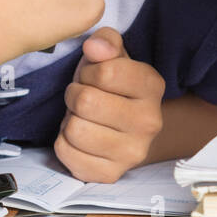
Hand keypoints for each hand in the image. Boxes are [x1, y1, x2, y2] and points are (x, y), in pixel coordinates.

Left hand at [54, 27, 164, 183]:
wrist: (126, 129)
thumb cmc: (112, 86)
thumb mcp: (111, 55)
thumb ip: (105, 42)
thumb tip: (94, 47)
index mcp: (152, 86)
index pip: (106, 73)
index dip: (88, 71)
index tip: (91, 76)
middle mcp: (149, 123)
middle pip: (86, 102)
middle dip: (75, 94)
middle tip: (82, 97)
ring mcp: (132, 153)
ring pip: (75, 130)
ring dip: (70, 119)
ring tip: (82, 117)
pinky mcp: (110, 174)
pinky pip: (66, 154)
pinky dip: (64, 142)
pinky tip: (79, 138)